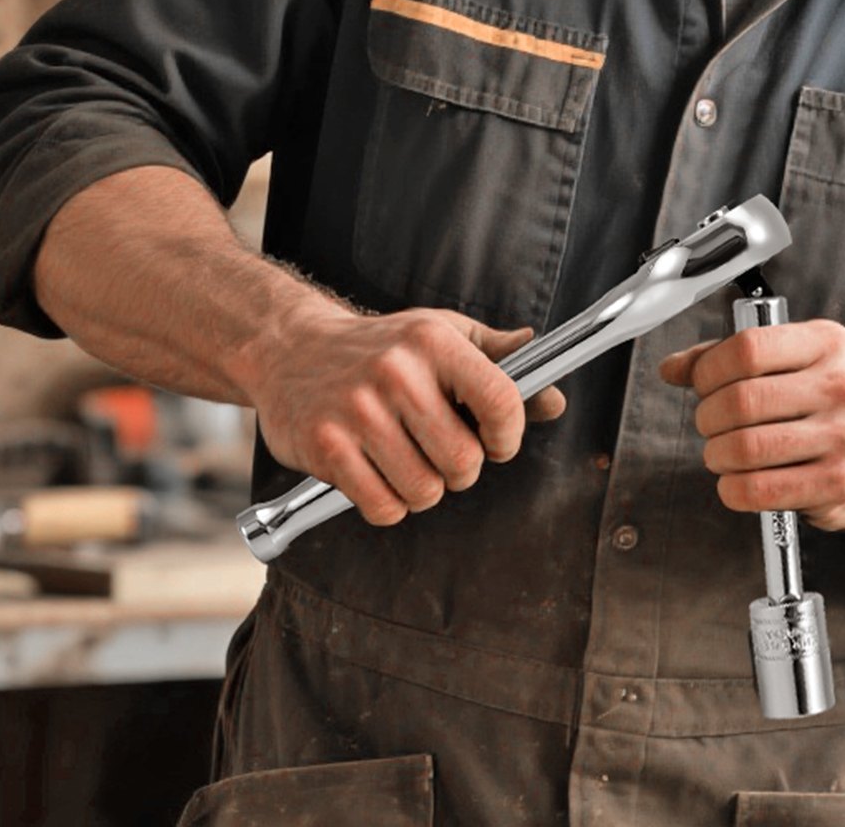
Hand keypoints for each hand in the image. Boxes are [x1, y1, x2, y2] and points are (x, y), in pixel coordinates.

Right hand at [253, 302, 565, 525]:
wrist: (290, 347)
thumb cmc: (381, 346)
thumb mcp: (443, 336)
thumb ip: (501, 363)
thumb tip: (554, 398)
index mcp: (434, 342)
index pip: (501, 400)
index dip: (509, 435)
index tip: (499, 442)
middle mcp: (396, 372)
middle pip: (464, 462)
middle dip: (461, 470)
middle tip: (442, 452)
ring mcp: (357, 411)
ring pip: (425, 492)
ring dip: (423, 489)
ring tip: (405, 459)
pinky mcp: (325, 447)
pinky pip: (383, 508)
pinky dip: (388, 504)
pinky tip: (376, 474)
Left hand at [659, 318, 844, 531]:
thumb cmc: (831, 403)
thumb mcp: (793, 362)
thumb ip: (730, 358)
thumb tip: (673, 367)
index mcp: (827, 344)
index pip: (748, 348)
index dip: (708, 370)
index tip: (702, 384)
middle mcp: (840, 387)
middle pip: (742, 400)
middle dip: (708, 417)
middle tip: (710, 425)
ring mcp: (843, 438)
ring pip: (746, 447)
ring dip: (717, 454)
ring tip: (722, 453)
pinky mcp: (839, 486)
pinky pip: (761, 490)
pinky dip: (732, 488)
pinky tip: (736, 481)